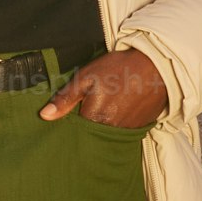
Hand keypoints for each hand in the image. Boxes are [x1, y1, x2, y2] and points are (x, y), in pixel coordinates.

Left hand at [39, 46, 167, 129]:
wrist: (157, 65)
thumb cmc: (119, 69)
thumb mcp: (87, 77)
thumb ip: (65, 98)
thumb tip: (44, 115)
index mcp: (96, 119)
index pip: (76, 131)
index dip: (72, 123)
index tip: (73, 113)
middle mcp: (113, 131)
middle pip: (93, 136)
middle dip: (87, 128)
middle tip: (92, 108)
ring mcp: (129, 131)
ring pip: (108, 135)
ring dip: (104, 126)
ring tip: (107, 108)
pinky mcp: (141, 127)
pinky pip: (124, 132)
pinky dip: (119, 124)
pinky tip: (120, 110)